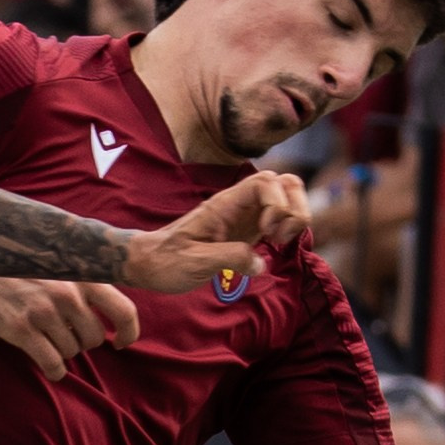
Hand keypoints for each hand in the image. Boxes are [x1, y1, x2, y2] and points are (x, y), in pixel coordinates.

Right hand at [0, 275, 140, 381]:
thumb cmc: (22, 265)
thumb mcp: (60, 260)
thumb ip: (86, 278)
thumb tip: (111, 307)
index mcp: (82, 275)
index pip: (124, 311)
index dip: (128, 332)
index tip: (120, 342)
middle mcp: (67, 294)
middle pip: (93, 338)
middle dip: (82, 341)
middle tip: (65, 333)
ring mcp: (44, 313)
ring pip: (71, 351)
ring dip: (62, 351)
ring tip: (46, 337)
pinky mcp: (23, 330)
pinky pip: (53, 364)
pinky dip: (54, 370)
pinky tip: (48, 365)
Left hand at [122, 170, 312, 295]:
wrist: (150, 263)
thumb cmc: (166, 261)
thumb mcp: (196, 262)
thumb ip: (230, 258)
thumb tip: (261, 263)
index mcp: (225, 204)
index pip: (267, 181)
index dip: (277, 203)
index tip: (265, 231)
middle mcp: (239, 204)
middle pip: (286, 183)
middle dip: (294, 209)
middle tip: (277, 238)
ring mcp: (246, 216)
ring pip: (288, 198)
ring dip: (294, 219)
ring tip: (277, 243)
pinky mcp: (248, 231)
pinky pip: (280, 219)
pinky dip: (287, 231)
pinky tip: (272, 250)